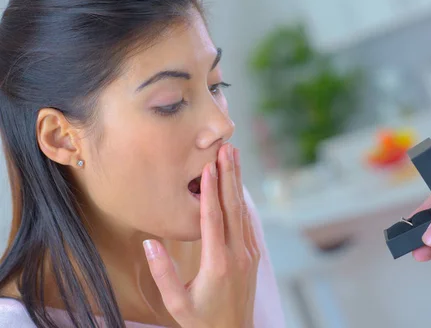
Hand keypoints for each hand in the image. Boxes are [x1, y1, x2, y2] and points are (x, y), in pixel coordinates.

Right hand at [143, 143, 259, 327]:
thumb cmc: (201, 321)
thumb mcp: (176, 303)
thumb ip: (163, 273)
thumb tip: (149, 241)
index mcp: (218, 262)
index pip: (213, 218)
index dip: (210, 191)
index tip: (209, 167)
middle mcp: (237, 253)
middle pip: (232, 207)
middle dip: (229, 175)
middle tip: (227, 148)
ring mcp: (248, 252)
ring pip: (241, 211)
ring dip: (237, 182)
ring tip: (233, 157)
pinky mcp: (252, 254)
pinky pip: (246, 221)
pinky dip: (240, 199)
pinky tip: (236, 185)